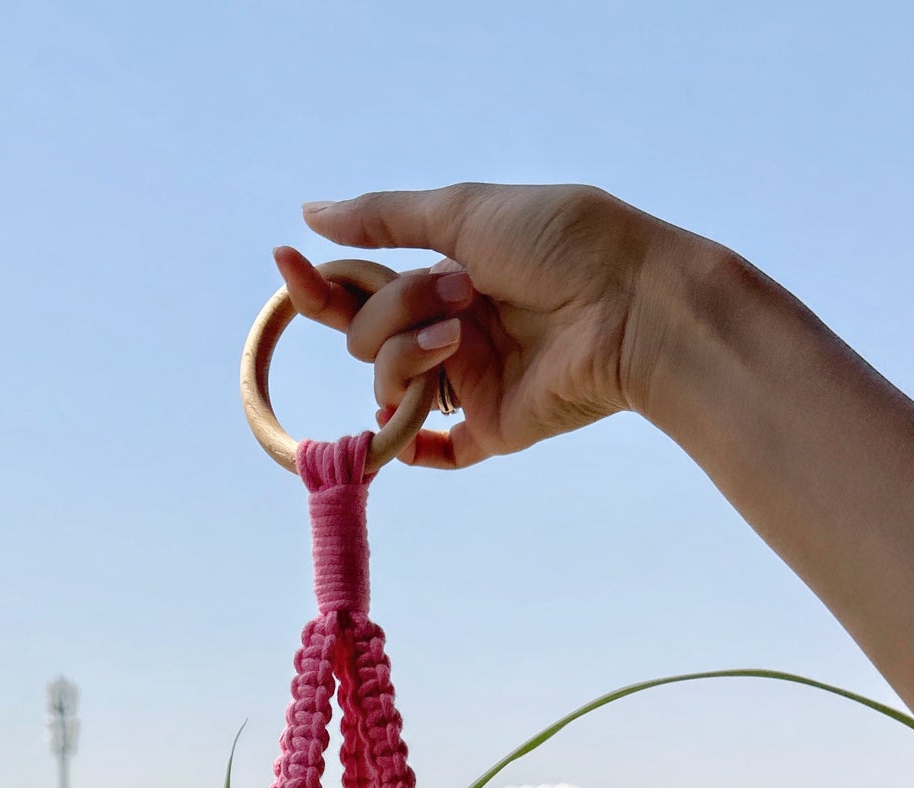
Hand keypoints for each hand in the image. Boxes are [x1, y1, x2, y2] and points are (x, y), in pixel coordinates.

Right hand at [275, 183, 697, 468]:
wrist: (626, 304)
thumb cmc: (561, 242)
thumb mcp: (465, 210)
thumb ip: (386, 217)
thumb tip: (312, 215)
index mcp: (448, 272)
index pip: (365, 288)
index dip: (323, 283)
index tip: (287, 262)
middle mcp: (453, 328)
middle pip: (367, 334)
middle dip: (393, 308)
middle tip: (456, 290)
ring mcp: (469, 381)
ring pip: (387, 380)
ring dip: (406, 352)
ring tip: (461, 334)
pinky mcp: (490, 429)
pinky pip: (434, 451)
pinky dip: (409, 447)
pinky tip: (397, 437)